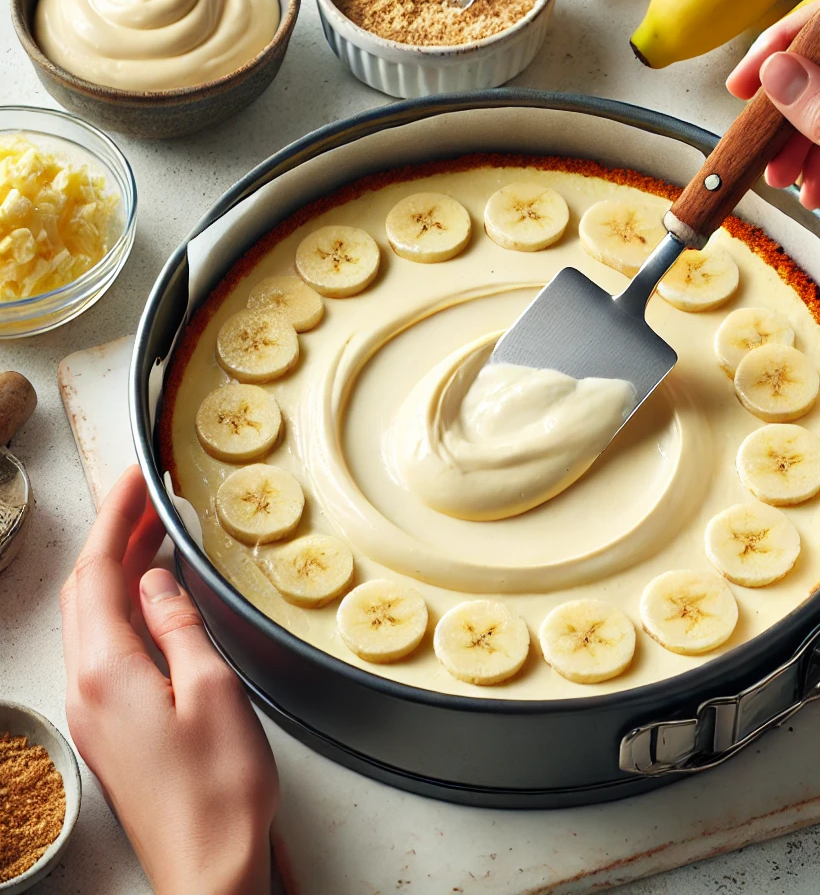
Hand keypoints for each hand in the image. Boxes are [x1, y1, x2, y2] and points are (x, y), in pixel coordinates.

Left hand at [60, 466, 278, 894]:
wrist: (208, 867)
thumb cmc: (218, 787)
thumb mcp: (212, 690)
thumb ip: (178, 626)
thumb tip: (157, 580)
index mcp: (106, 673)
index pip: (97, 574)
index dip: (114, 518)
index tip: (134, 478)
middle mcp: (86, 689)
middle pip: (85, 593)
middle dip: (113, 536)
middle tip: (147, 496)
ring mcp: (94, 711)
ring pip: (92, 619)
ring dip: (117, 571)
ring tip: (153, 533)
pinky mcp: (110, 727)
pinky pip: (105, 648)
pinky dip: (123, 608)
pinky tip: (153, 599)